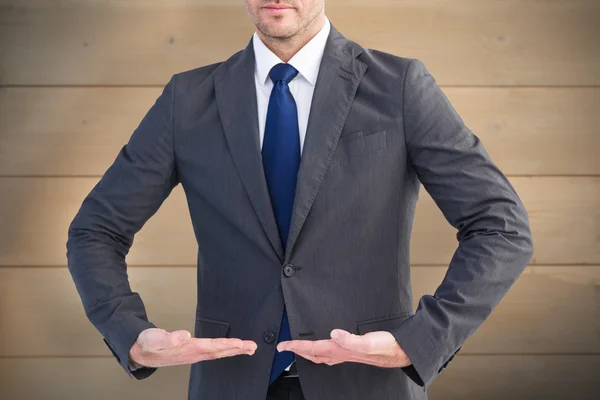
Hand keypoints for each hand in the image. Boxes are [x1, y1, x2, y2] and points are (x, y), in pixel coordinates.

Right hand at [129, 328, 256, 367]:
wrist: (141, 351)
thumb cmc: (148, 344)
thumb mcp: (154, 338)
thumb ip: (168, 338)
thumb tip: (184, 335)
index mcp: (187, 349)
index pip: (211, 347)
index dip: (226, 344)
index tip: (240, 343)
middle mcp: (194, 353)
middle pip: (220, 351)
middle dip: (237, 348)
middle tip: (253, 347)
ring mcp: (195, 354)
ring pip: (219, 352)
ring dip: (234, 350)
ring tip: (249, 348)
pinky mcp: (193, 351)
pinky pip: (214, 351)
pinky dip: (226, 349)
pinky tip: (232, 348)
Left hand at [277, 329, 410, 367]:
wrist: (398, 351)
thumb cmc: (385, 346)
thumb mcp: (367, 341)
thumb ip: (350, 339)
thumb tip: (334, 333)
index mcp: (340, 349)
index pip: (312, 348)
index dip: (296, 346)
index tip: (283, 345)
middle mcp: (340, 353)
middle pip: (312, 354)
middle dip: (296, 351)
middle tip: (284, 347)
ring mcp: (345, 354)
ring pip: (319, 355)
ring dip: (306, 352)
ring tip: (297, 349)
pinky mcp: (351, 351)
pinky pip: (329, 353)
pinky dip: (319, 351)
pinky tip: (322, 348)